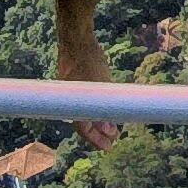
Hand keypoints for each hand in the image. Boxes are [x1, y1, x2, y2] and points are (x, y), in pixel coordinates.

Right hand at [53, 17, 117, 150]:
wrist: (77, 40)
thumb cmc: (88, 61)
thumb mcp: (102, 84)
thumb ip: (106, 104)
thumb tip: (112, 126)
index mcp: (73, 104)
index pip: (83, 129)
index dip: (96, 140)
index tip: (108, 147)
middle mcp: (71, 101)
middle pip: (85, 123)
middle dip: (100, 132)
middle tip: (115, 137)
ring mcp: (74, 93)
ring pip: (87, 113)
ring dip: (101, 121)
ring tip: (115, 127)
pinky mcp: (79, 83)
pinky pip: (88, 102)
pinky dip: (99, 108)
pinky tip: (109, 109)